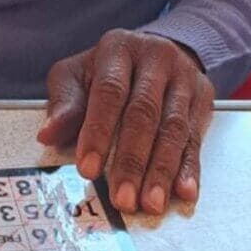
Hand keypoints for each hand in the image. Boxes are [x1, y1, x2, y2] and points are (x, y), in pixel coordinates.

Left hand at [37, 28, 214, 214]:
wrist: (154, 51)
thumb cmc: (107, 70)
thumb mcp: (77, 75)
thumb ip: (64, 104)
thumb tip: (47, 134)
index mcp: (118, 49)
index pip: (109, 91)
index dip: (99, 132)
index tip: (88, 168)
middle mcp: (155, 58)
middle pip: (144, 113)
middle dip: (132, 160)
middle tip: (122, 197)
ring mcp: (183, 77)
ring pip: (173, 128)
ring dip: (161, 170)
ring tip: (150, 202)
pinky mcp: (202, 98)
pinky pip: (196, 137)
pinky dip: (190, 167)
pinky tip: (184, 190)